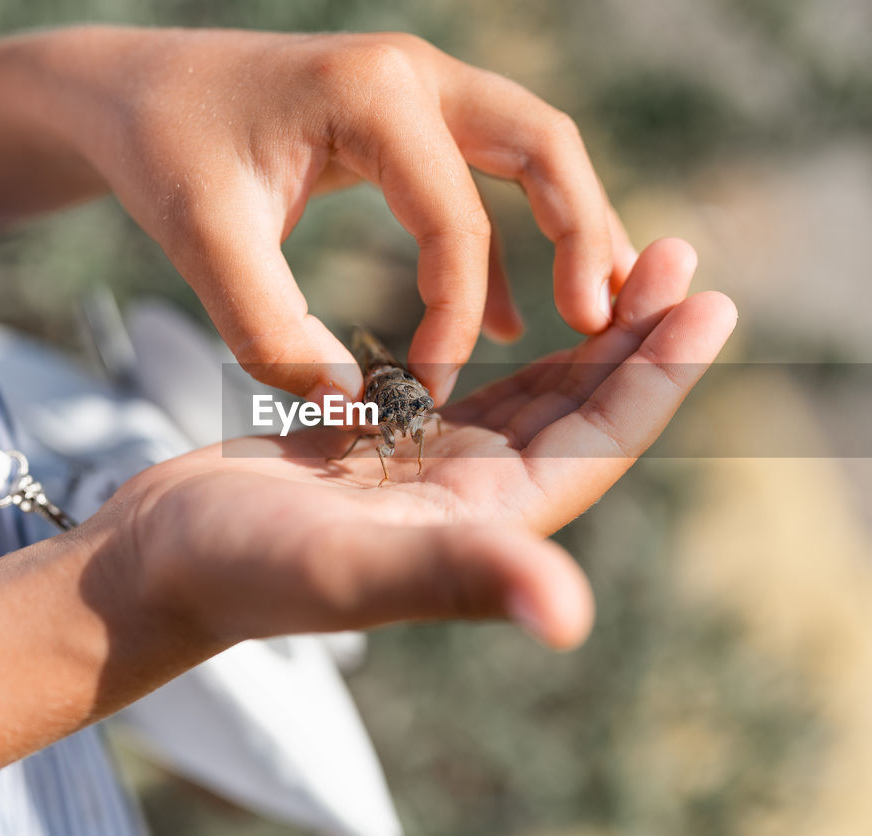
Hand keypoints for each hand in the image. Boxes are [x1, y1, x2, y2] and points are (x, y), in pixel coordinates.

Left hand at [25, 27, 636, 401]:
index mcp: (371, 94)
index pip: (457, 217)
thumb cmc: (165, 150)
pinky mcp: (411, 118)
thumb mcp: (202, 238)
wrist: (134, 86)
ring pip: (533, 153)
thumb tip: (351, 405)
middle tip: (605, 322)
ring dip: (573, 227)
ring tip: (601, 312)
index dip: (458, 313)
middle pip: (545, 147)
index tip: (430, 389)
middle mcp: (414, 74)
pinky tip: (513, 316)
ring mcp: (419, 88)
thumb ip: (268, 329)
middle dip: (586, 235)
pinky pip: (489, 174)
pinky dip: (516, 235)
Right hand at [106, 239, 732, 650]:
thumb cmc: (238, 568)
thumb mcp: (346, 565)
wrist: (160, 562)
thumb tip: (569, 617)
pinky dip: (518, 348)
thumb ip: (455, 577)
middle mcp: (479, 500)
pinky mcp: (395, 448)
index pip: (597, 442)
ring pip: (537, 396)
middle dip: (638, 338)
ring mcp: (438, 473)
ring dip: (588, 335)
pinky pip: (481, 390)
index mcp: (487, 522)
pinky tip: (533, 309)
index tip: (711, 301)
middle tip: (683, 255)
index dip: (658, 376)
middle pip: (582, 412)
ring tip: (628, 265)